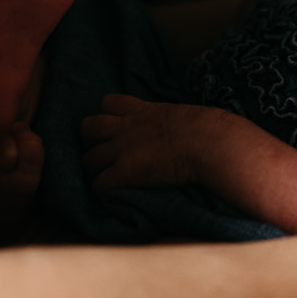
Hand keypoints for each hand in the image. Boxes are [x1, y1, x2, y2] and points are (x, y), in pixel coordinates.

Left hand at [81, 97, 221, 191]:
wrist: (208, 143)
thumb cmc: (206, 128)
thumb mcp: (181, 115)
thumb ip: (169, 120)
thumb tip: (183, 128)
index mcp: (141, 111)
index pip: (108, 103)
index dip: (107, 115)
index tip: (115, 126)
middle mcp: (125, 128)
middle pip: (88, 127)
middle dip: (90, 140)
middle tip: (101, 151)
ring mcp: (122, 151)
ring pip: (88, 159)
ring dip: (93, 168)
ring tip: (102, 176)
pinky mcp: (124, 173)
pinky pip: (99, 184)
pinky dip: (101, 190)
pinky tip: (109, 194)